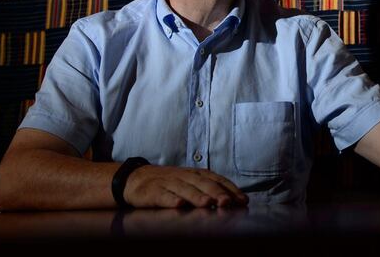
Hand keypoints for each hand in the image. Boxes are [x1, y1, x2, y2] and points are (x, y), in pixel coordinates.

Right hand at [123, 165, 248, 208]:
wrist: (136, 178)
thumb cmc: (169, 183)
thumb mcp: (190, 181)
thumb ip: (208, 188)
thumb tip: (232, 199)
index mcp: (196, 174)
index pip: (217, 179)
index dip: (230, 189)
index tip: (242, 200)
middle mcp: (185, 176)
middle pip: (203, 183)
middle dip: (217, 193)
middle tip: (228, 202)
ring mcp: (169, 183)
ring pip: (185, 189)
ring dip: (197, 196)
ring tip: (207, 203)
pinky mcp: (153, 191)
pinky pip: (163, 195)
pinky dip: (171, 199)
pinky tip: (178, 205)